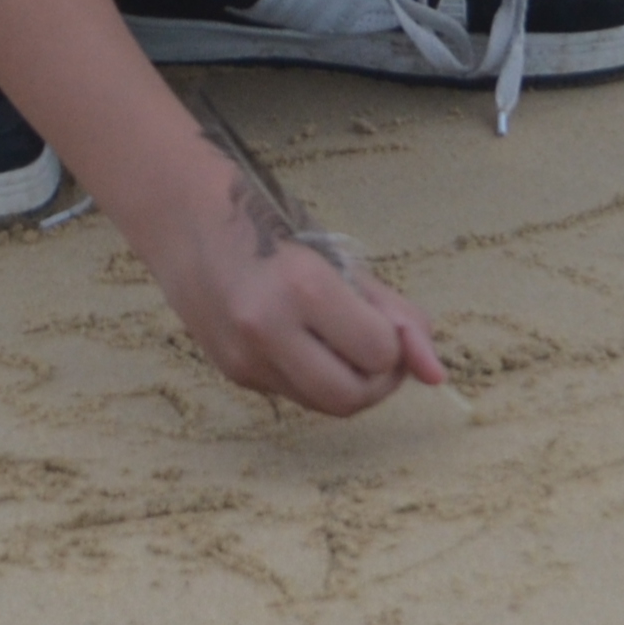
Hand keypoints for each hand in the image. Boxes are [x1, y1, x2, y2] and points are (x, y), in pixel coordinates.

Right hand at [141, 180, 451, 415]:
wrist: (185, 220)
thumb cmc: (271, 228)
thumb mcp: (340, 260)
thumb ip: (394, 314)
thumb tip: (438, 374)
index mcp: (303, 288)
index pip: (378, 353)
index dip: (394, 344)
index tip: (385, 322)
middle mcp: (268, 330)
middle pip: (351, 398)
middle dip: (377, 380)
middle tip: (375, 350)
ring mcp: (245, 358)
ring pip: (324, 405)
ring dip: (346, 382)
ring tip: (340, 342)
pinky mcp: (232, 373)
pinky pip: (295, 394)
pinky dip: (313, 377)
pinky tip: (303, 341)